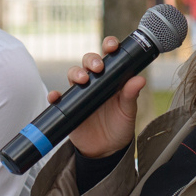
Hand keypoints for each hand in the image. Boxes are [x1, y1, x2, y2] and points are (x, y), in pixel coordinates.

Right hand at [52, 37, 141, 158]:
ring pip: (73, 75)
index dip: (109, 46)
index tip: (112, 46)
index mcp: (112, 78)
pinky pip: (58, 99)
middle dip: (91, 60)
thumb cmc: (120, 126)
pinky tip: (56, 96)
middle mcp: (95, 82)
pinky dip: (55, 96)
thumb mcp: (128, 111)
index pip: (110, 56)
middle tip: (97, 67)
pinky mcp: (69, 107)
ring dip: (75, 73)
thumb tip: (140, 79)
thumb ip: (132, 95)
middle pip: (88, 62)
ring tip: (82, 80)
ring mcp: (80, 94)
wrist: (107, 150)